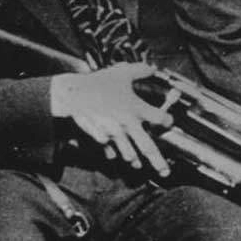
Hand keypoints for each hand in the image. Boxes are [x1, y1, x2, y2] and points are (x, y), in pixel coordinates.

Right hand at [51, 63, 174, 175]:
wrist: (73, 94)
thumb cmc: (97, 83)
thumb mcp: (121, 73)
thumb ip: (140, 70)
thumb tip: (153, 68)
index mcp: (136, 108)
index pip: (161, 119)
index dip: (168, 121)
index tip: (168, 122)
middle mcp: (128, 124)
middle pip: (148, 147)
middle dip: (158, 162)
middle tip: (164, 172)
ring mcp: (114, 133)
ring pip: (129, 153)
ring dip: (134, 159)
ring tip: (137, 164)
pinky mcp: (100, 137)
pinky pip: (109, 150)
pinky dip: (112, 153)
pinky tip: (114, 155)